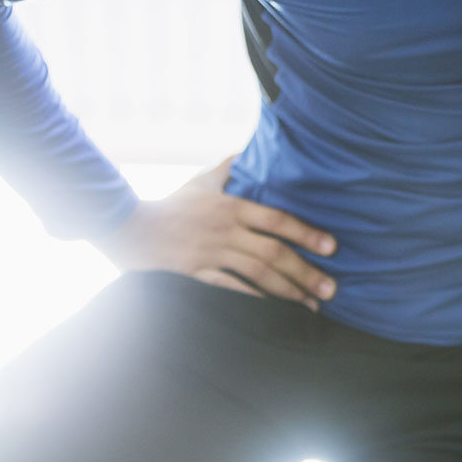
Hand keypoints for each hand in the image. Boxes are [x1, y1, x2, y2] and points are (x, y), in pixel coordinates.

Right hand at [93, 156, 337, 309]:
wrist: (128, 227)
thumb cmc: (174, 204)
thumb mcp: (204, 181)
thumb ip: (232, 167)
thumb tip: (254, 148)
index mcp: (232, 207)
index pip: (277, 220)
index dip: (306, 233)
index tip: (332, 247)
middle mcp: (225, 231)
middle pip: (272, 254)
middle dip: (305, 272)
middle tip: (331, 289)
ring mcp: (210, 255)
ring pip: (257, 275)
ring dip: (288, 291)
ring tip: (312, 305)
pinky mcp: (196, 275)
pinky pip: (231, 290)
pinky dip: (255, 302)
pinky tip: (276, 313)